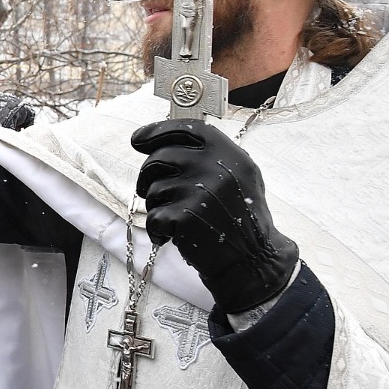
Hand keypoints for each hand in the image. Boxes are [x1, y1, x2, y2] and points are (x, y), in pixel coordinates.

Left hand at [131, 119, 297, 313]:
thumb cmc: (237, 218)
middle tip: (154, 192)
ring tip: (178, 219)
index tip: (137, 139)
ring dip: (156, 206)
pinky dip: (158, 230)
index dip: (157, 131)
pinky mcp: (186, 216)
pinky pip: (153, 216)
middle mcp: (215, 167)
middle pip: (159, 157)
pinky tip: (173, 236)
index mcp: (229, 153)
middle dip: (148, 176)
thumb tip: (156, 140)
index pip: (186, 129)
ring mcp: (201, 191)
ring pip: (152, 188)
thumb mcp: (237, 176)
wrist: (251, 259)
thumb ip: (207, 155)